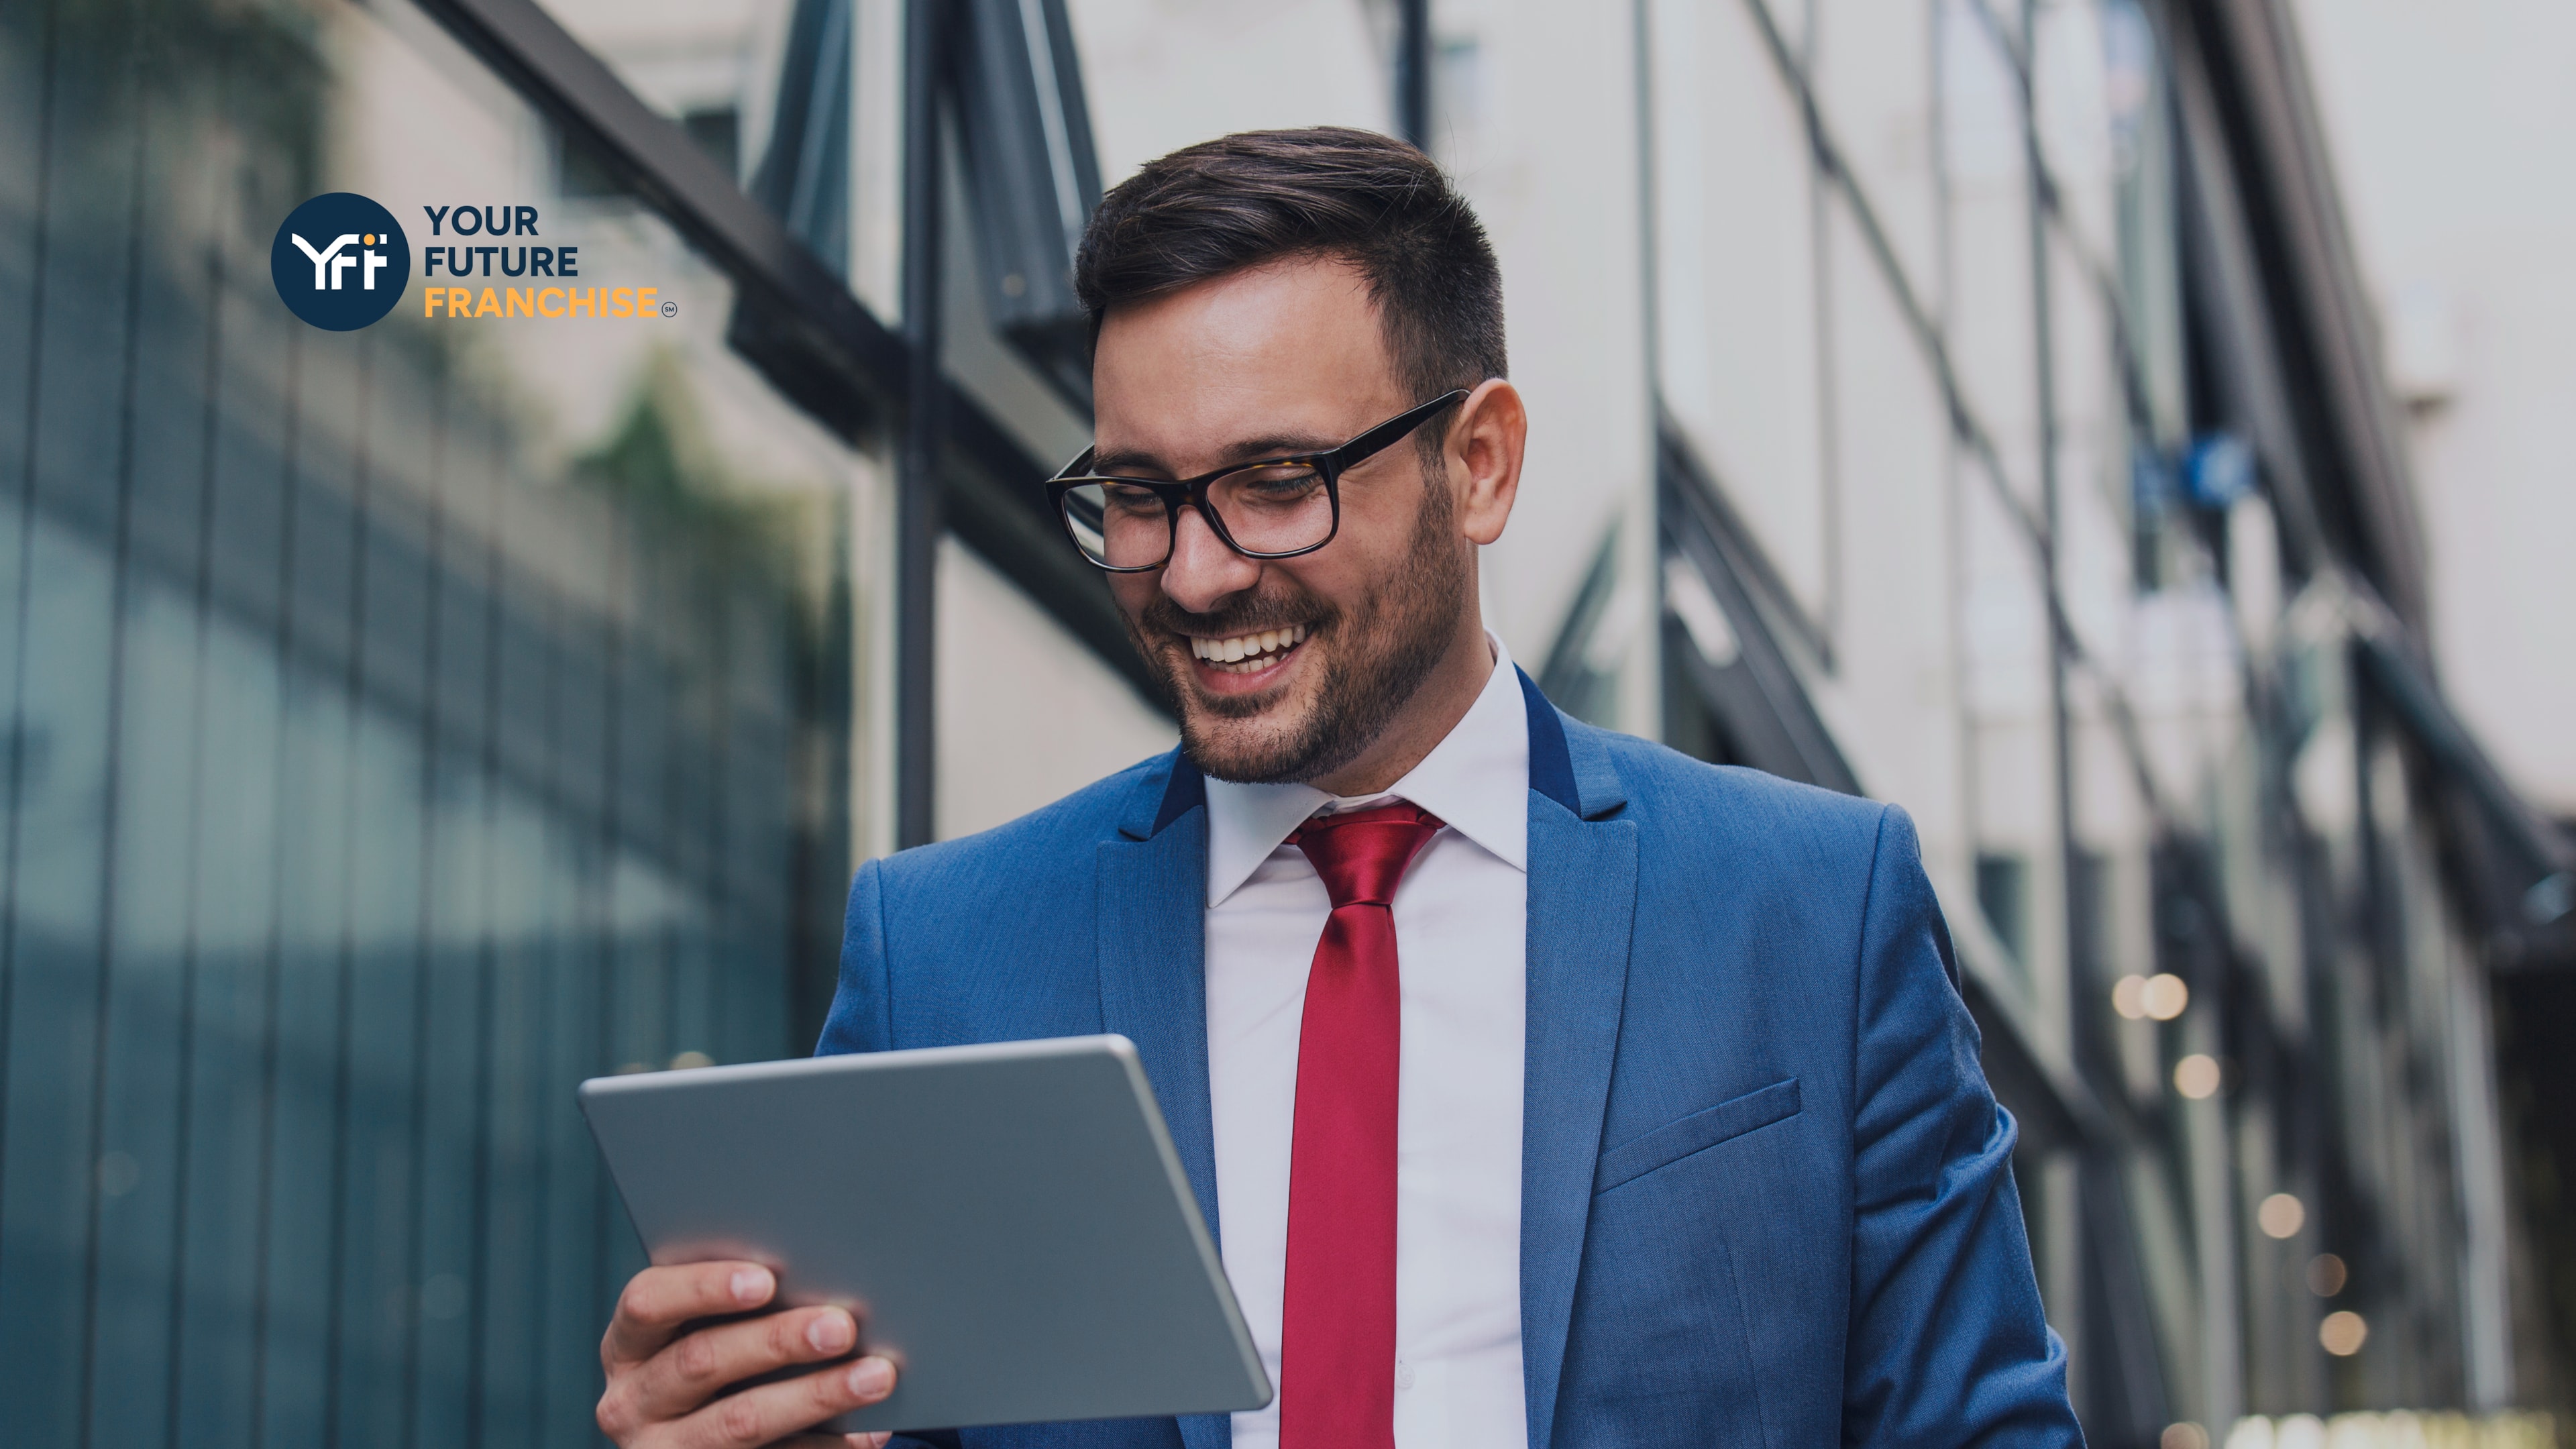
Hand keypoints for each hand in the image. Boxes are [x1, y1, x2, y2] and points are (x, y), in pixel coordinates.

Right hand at [597, 1260, 900, 1447]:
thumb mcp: (703, 1331)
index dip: (703, 1287)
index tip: (766, 1280)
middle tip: (842, 1325)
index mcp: (627, 1344)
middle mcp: (630, 1401)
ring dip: (815, 1396)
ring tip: (876, 1376)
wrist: (699, 1446)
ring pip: (739, 1421)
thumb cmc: (718, 1358)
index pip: (647, 1303)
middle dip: (776, 1340)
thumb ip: (740, 1302)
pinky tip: (871, 1431)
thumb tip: (822, 1270)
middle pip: (700, 1360)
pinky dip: (827, 1444)